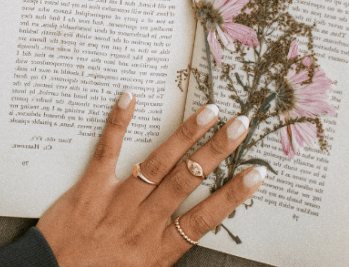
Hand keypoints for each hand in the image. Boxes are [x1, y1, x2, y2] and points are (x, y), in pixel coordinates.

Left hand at [36, 92, 265, 266]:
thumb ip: (169, 249)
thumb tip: (196, 228)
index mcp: (160, 248)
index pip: (206, 217)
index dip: (234, 194)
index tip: (258, 173)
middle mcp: (144, 222)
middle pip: (188, 180)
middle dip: (217, 150)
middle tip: (240, 125)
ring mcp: (117, 202)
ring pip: (159, 163)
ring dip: (185, 135)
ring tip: (209, 111)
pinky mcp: (91, 188)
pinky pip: (107, 151)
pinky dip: (118, 123)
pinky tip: (130, 98)